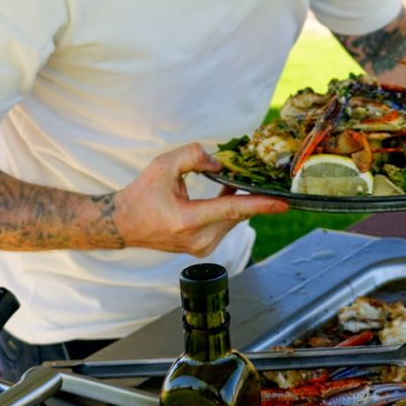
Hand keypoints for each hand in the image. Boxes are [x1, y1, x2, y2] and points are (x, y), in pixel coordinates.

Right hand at [114, 143, 287, 255]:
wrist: (123, 224)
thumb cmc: (141, 195)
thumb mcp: (163, 166)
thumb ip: (194, 156)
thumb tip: (221, 165)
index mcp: (187, 221)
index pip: (231, 210)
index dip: (259, 205)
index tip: (282, 204)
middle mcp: (197, 240)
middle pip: (237, 214)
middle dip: (250, 194)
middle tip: (260, 175)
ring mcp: (200, 248)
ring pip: (233, 220)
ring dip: (238, 201)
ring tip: (236, 180)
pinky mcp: (202, 249)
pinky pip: (225, 225)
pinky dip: (229, 210)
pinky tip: (227, 193)